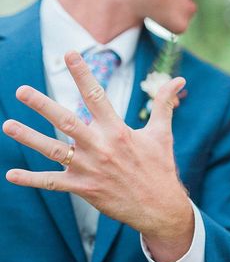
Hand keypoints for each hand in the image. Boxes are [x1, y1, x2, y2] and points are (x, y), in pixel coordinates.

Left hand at [2, 51, 193, 261]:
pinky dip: (31, 180)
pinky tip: (11, 175)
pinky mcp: (83, 189)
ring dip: (29, 138)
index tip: (70, 54)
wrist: (160, 207)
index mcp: (118, 130)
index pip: (96, 95)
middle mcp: (101, 147)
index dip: (82, 73)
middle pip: (67, 121)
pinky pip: (53, 183)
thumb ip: (165, 103)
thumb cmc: (160, 167)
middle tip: (22, 90)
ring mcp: (90, 169)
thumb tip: (179, 80)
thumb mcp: (161, 133)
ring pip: (54, 151)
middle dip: (43, 105)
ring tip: (8, 126)